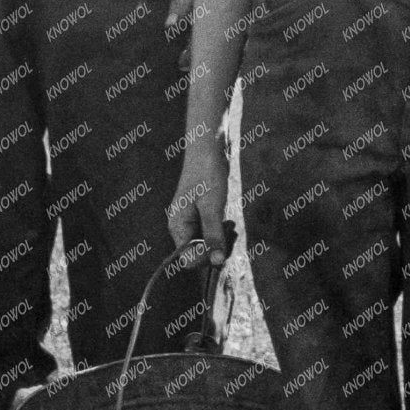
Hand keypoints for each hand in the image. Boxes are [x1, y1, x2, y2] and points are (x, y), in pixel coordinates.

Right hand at [168, 132, 229, 255]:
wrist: (209, 148)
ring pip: (207, 244)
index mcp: (177, 227)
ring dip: (222, 240)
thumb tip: (217, 262)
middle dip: (217, 248)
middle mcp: (182, 227)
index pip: (187, 259)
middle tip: (231, 232)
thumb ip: (214, 235)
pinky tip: (229, 222)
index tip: (221, 244)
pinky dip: (222, 231)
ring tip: (231, 226)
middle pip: (199, 254)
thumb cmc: (207, 174)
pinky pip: (211, 233)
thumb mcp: (212, 207)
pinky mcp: (202, 216)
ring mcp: (192, 222)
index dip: (205, 258)